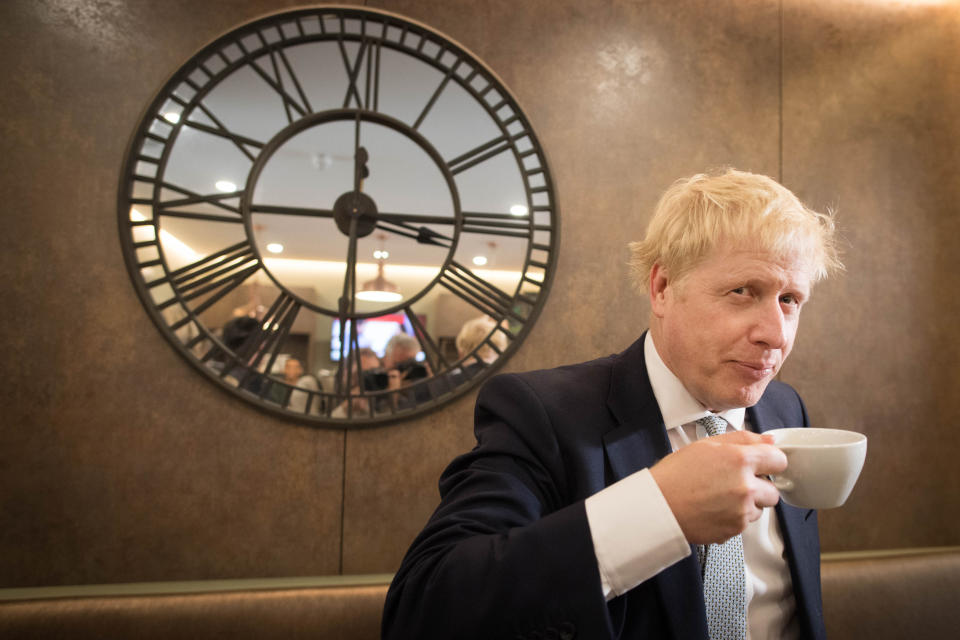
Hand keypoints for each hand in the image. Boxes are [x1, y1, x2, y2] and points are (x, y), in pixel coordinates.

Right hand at [649, 430, 786, 543]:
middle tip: (733, 483)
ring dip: (747, 504)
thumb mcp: (706, 445)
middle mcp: (745, 487)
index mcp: (740, 460)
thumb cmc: (675, 475)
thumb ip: (743, 439)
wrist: (658, 506)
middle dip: (758, 486)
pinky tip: (714, 509)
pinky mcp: (735, 530)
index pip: (779, 460)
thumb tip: (768, 441)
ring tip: (720, 497)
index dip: (769, 461)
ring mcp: (742, 511)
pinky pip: (745, 523)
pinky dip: (734, 518)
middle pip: (773, 490)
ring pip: (760, 508)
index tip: (762, 464)